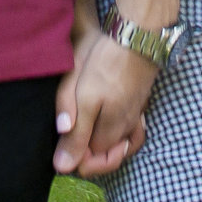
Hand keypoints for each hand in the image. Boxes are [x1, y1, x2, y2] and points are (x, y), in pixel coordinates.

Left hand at [52, 30, 159, 178]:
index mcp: (111, 132)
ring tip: (87, 137)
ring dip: (104, 147)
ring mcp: (136, 114)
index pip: (90, 162)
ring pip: (121, 144)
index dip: (73, 157)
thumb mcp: (85, 99)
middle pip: (107, 156)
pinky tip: (113, 126)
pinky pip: (133, 130)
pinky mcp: (140, 100)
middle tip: (68, 140)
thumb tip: (63, 167)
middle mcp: (127, 129)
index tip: (61, 145)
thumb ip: (76, 133)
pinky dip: (122, 136)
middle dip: (87, 155)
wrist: (138, 35)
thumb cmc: (107, 65)